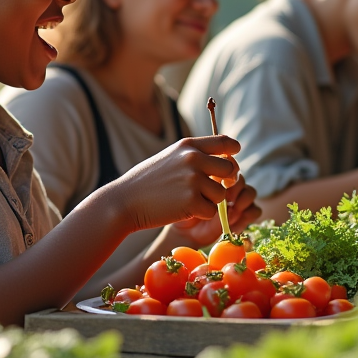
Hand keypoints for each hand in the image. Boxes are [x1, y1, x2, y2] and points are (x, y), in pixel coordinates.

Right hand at [106, 135, 239, 230]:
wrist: (124, 201)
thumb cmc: (147, 182)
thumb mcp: (170, 158)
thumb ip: (195, 157)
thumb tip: (226, 161)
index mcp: (188, 146)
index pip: (225, 142)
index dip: (233, 151)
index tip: (233, 157)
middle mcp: (193, 159)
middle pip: (230, 170)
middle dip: (224, 182)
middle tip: (209, 189)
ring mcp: (193, 180)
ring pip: (222, 194)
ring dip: (210, 201)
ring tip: (188, 201)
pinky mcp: (192, 202)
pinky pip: (212, 212)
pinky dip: (201, 215)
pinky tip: (183, 211)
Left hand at [169, 175, 262, 245]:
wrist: (182, 230)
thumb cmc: (179, 206)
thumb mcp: (184, 189)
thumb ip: (195, 176)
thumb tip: (213, 172)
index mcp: (214, 173)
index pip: (230, 164)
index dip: (230, 169)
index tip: (220, 179)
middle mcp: (228, 185)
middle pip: (241, 177)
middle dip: (236, 186)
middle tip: (227, 196)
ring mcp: (236, 199)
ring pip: (250, 192)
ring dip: (243, 200)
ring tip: (232, 210)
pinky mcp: (242, 215)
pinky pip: (255, 211)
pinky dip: (247, 216)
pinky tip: (233, 224)